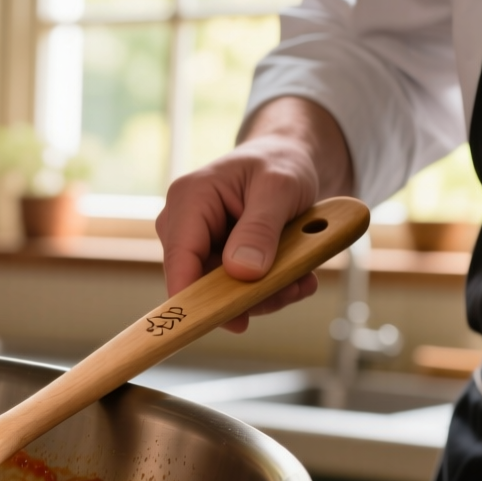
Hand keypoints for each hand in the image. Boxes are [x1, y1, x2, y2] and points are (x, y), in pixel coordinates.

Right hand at [155, 96, 353, 332]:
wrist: (287, 159)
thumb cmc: (281, 163)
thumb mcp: (280, 188)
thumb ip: (260, 228)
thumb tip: (241, 272)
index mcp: (189, 199)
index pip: (180, 256)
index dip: (193, 295)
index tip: (220, 320)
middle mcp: (182, 225)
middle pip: (201, 282)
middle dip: (249, 294)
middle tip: (295, 288)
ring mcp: (197, 246)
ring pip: (221, 292)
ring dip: (265, 294)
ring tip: (301, 279)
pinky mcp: (214, 261)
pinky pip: (234, 290)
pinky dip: (267, 289)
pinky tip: (294, 277)